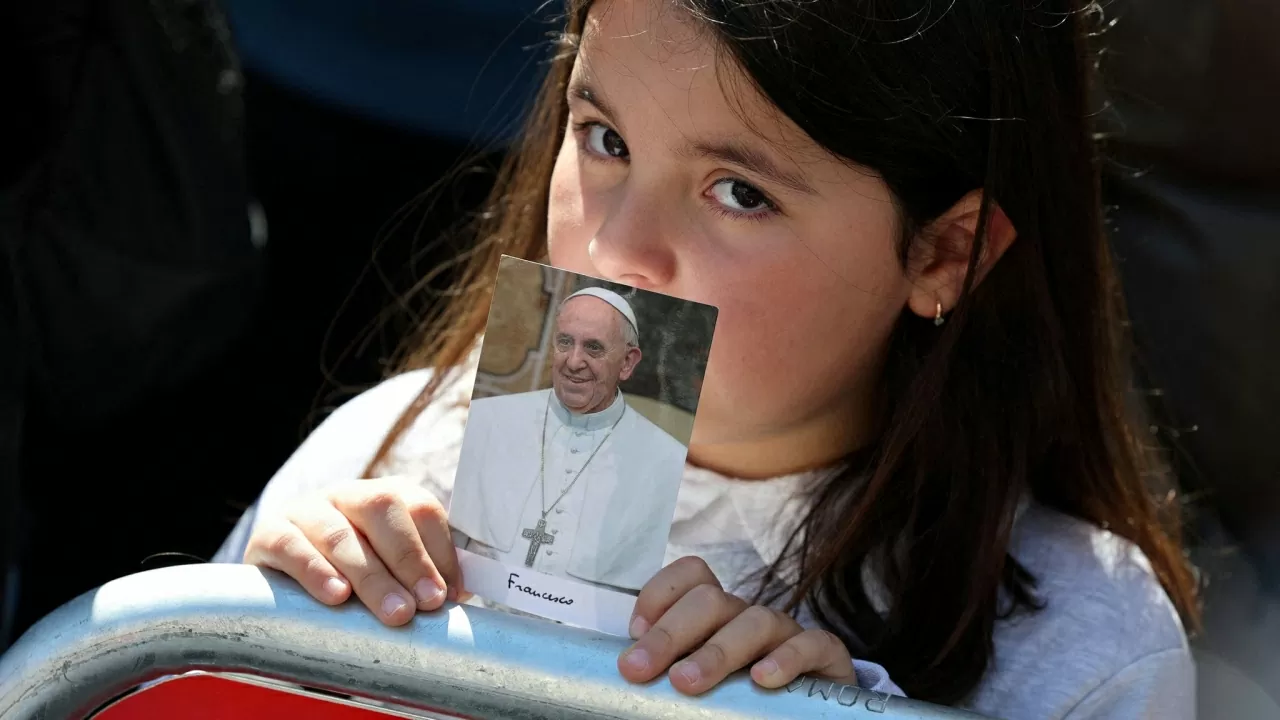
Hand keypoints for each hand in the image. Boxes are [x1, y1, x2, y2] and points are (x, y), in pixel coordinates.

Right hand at [243, 477, 463, 625]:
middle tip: (425, 604)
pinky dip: (315, 571)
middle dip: (409, 559)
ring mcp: (307, 510)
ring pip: (340, 532)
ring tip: (393, 613)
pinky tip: (336, 596)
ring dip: (371, 575)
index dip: (440, 549)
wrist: (281, 585)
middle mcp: (348, 495)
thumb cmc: (353, 582)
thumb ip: (421, 579)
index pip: (421, 508)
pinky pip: (291, 545)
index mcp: (387, 498)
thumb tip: (454, 600)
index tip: (448, 594)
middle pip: (382, 508)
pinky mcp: (269, 533)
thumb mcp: (389, 574)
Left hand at [617, 556, 857, 694]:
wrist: (802, 714)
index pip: (691, 576)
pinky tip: (762, 679)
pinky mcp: (824, 655)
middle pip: (711, 600)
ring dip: (717, 651)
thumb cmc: (739, 699)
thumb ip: (669, 670)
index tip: (634, 634)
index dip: (659, 594)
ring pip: (755, 620)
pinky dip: (787, 658)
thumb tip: (626, 676)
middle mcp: (748, 616)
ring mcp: (786, 633)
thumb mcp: (699, 682)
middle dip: (670, 633)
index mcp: (717, 616)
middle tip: (639, 669)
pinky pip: (811, 644)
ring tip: (688, 682)